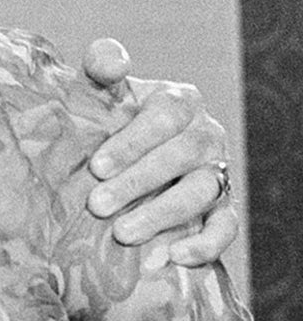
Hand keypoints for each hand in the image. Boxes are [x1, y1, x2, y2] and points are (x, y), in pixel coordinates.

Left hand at [79, 38, 236, 265]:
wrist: (123, 167)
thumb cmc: (109, 124)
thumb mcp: (103, 94)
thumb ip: (102, 69)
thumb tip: (113, 63)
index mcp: (179, 101)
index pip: (165, 115)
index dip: (132, 141)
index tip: (96, 167)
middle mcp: (205, 136)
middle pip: (182, 155)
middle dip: (138, 181)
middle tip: (97, 205)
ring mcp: (217, 173)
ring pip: (201, 191)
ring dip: (163, 214)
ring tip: (123, 234)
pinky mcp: (222, 210)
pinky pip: (224, 228)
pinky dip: (204, 244)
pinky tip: (174, 257)